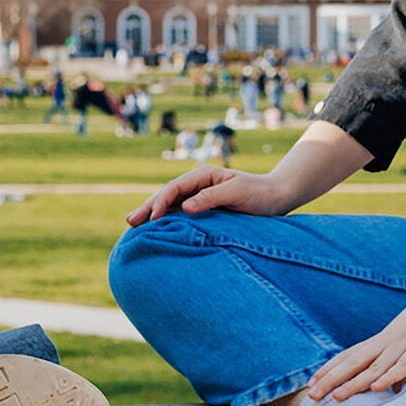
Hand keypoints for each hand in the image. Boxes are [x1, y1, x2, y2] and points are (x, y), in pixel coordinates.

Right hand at [126, 166, 291, 225]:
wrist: (276, 197)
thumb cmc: (258, 194)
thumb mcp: (237, 192)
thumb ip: (211, 197)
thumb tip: (185, 208)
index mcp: (202, 175)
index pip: (174, 188)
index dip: (160, 202)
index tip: (151, 219)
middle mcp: (197, 184)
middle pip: (166, 195)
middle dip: (147, 207)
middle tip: (130, 222)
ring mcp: (198, 196)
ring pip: (169, 204)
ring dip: (152, 214)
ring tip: (133, 226)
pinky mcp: (203, 209)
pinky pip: (179, 214)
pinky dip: (165, 221)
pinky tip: (155, 230)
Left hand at [305, 291, 405, 403]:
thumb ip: (398, 368)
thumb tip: (394, 388)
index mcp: (381, 339)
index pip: (349, 355)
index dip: (330, 369)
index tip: (312, 382)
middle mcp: (386, 341)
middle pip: (354, 362)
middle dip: (332, 379)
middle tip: (312, 394)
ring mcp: (402, 345)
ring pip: (374, 367)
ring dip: (354, 383)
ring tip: (337, 396)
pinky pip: (403, 366)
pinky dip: (389, 377)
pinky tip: (376, 388)